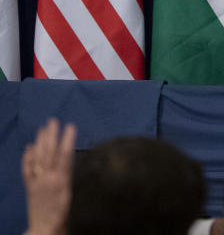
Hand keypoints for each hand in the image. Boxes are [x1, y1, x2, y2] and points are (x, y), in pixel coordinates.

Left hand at [22, 118, 75, 234]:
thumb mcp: (74, 196)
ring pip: (37, 158)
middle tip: (52, 120)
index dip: (67, 139)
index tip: (71, 126)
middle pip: (49, 152)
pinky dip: (27, 157)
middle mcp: (47, 178)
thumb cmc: (66, 215)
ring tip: (42, 128)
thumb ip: (73, 178)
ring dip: (40, 142)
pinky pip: (27, 169)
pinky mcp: (30, 187)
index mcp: (61, 180)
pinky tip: (29, 147)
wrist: (45, 230)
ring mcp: (37, 181)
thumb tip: (73, 160)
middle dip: (51, 135)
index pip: (65, 154)